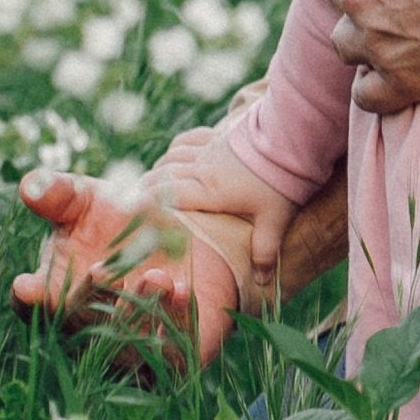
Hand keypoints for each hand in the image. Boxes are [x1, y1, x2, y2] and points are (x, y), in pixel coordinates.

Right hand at [11, 169, 238, 365]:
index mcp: (54, 294)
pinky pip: (172, 354)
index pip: (30, 307)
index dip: (27, 299)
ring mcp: (127, 348)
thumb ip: (60, 194)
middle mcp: (86, 328)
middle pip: (79, 327)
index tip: (26, 286)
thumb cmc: (118, 220)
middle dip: (90, 299)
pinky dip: (176, 323)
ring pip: (126, 345)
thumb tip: (31, 185)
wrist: (178, 239)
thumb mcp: (89, 200)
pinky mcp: (172, 355)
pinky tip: (182, 290)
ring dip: (138, 311)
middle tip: (102, 269)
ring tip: (156, 276)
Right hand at [150, 126, 294, 308]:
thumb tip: (264, 282)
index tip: (129, 213)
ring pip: (172, 157)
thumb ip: (264, 251)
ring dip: (159, 169)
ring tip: (150, 183)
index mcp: (209, 192)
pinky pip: (187, 140)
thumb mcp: (274, 220)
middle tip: (134, 203)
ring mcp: (209, 149)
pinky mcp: (218, 136)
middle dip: (145, 189)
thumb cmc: (281, 182)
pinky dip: (176, 148)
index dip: (144, 204)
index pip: (166, 197)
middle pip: (162, 176)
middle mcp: (202, 169)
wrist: (290, 137)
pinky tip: (175, 155)